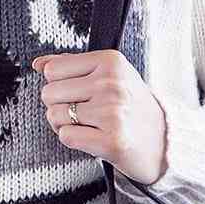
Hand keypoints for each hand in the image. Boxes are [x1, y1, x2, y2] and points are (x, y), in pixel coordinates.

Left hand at [32, 50, 167, 184]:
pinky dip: (73, 139)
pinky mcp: (111, 141)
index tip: (78, 91)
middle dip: (59, 105)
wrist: (165, 141)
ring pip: (54, 115)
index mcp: (111, 62)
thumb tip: (39, 63)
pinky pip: (66, 136)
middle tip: (83, 111)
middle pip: (48, 93)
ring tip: (89, 124)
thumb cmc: (133, 107)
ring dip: (65, 124)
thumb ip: (72, 65)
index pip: (52, 69)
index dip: (59, 83)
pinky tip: (92, 137)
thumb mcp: (109, 75)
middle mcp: (111, 84)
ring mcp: (112, 112)